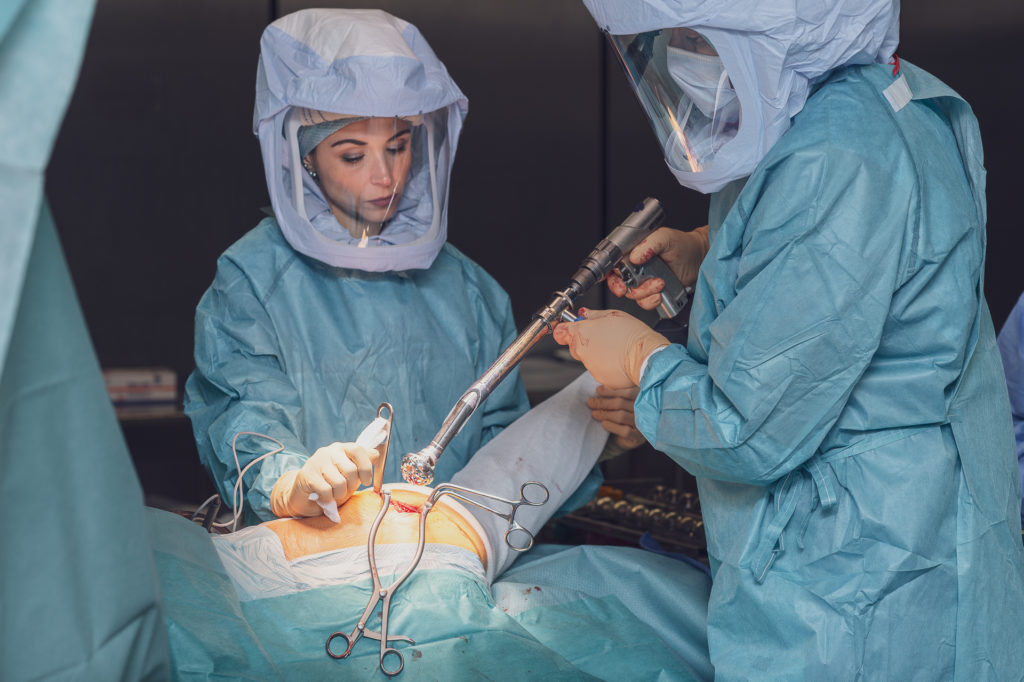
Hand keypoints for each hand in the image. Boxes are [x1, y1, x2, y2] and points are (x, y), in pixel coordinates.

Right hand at [270, 442, 377, 517]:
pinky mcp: (307, 475)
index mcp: (341, 448)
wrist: (303, 495)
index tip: (366, 481)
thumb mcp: (350, 475)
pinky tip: (322, 496)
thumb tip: (375, 454)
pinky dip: (328, 498)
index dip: (365, 467)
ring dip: (339, 494)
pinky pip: (326, 491)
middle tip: (343, 489)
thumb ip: (362, 464)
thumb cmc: (330, 484)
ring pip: (339, 483)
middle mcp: (329, 451)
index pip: (358, 450)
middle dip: (350, 486)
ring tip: (332, 493)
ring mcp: (316, 462)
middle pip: (351, 470)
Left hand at [553, 309, 669, 388]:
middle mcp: (582, 351)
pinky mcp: (600, 378)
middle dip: (584, 342)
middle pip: (574, 346)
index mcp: (582, 333)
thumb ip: (593, 315)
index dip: (565, 329)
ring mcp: (590, 366)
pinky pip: (599, 370)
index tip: (569, 329)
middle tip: (603, 337)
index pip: (561, 332)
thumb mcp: (614, 315)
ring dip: (597, 354)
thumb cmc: (633, 335)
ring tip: (615, 348)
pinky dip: (606, 366)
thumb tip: (584, 314)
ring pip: (588, 359)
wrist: (646, 357)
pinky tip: (618, 359)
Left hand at [588, 385, 645, 450]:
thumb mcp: (622, 403)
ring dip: (605, 414)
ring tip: (594, 413)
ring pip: (621, 416)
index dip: (611, 391)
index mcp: (643, 399)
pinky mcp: (638, 437)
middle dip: (603, 402)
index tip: (598, 390)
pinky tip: (603, 424)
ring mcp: (643, 424)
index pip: (628, 392)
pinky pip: (624, 431)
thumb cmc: (624, 416)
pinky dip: (612, 426)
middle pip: (621, 403)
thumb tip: (600, 388)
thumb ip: (616, 395)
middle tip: (590, 402)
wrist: (626, 439)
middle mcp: (645, 411)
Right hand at [607, 225, 708, 310]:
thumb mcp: (665, 237)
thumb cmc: (682, 244)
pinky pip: (646, 303)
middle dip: (622, 288)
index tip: (614, 279)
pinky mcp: (654, 294)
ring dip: (643, 293)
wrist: (700, 258)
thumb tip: (634, 256)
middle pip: (618, 283)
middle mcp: (635, 270)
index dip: (608, 274)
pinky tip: (660, 294)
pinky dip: (651, 301)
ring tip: (659, 283)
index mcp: (632, 254)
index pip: (612, 265)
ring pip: (632, 295)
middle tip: (628, 287)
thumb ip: (649, 244)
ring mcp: (644, 283)